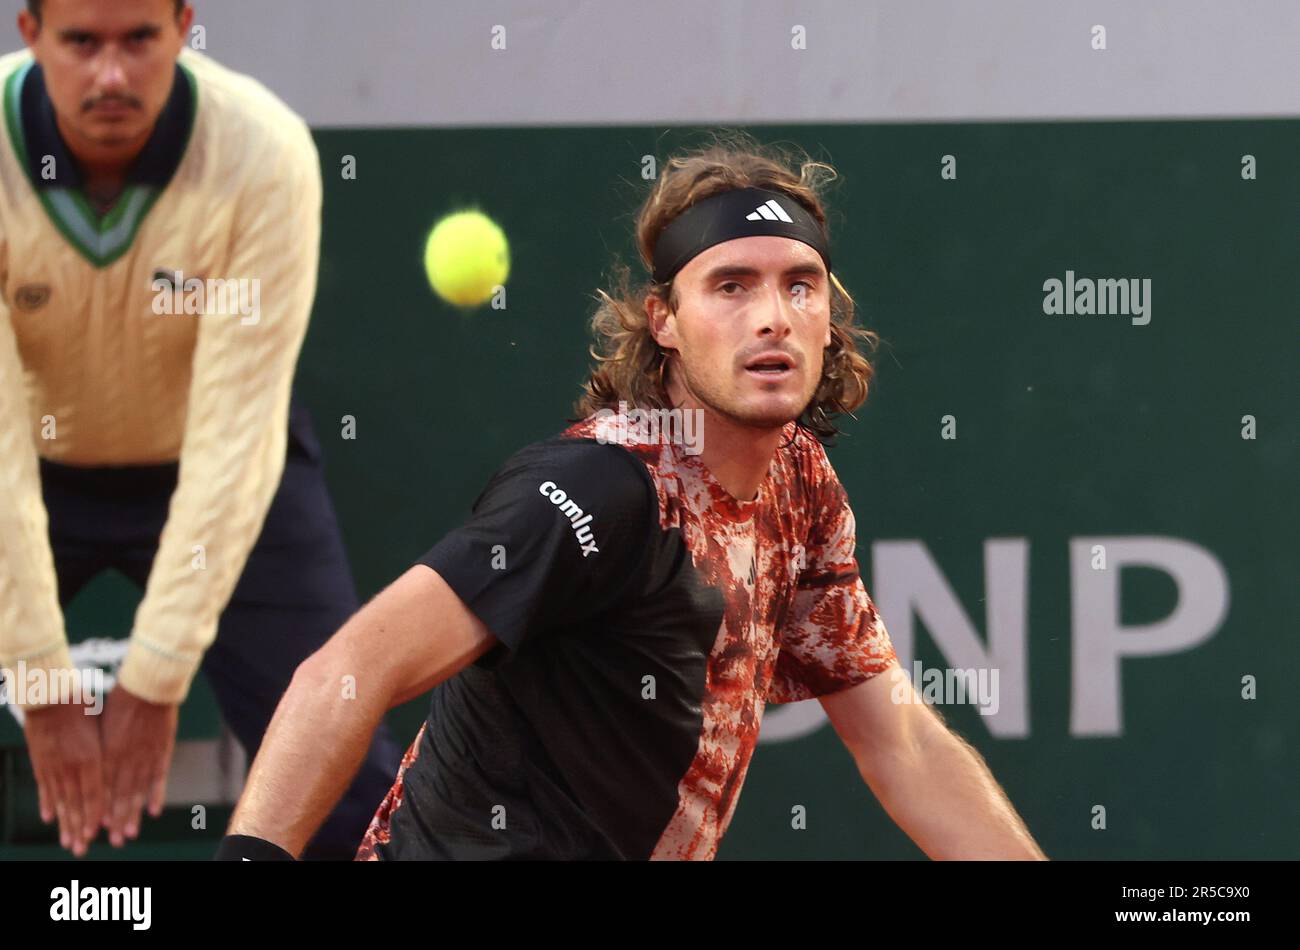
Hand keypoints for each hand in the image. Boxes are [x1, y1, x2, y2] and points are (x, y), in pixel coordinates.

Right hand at [23, 699, 104, 856]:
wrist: (51, 692)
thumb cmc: (85, 704)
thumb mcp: (103, 727)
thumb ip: (109, 750)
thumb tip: (119, 766)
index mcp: (92, 756)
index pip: (95, 793)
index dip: (96, 814)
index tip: (99, 832)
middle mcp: (73, 765)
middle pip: (77, 803)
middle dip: (81, 828)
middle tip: (81, 849)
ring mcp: (54, 765)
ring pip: (60, 800)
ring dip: (64, 822)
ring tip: (67, 841)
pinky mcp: (41, 761)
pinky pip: (45, 787)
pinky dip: (47, 803)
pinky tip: (48, 818)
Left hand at [100, 686, 178, 846]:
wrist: (149, 684)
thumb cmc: (123, 699)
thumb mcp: (104, 723)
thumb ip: (101, 747)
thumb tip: (94, 764)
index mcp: (108, 750)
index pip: (102, 786)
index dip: (100, 808)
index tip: (96, 827)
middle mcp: (124, 757)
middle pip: (118, 794)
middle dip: (116, 819)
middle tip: (114, 840)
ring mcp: (145, 755)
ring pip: (137, 791)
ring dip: (133, 814)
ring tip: (129, 833)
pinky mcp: (163, 749)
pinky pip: (159, 776)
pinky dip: (156, 794)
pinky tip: (153, 810)